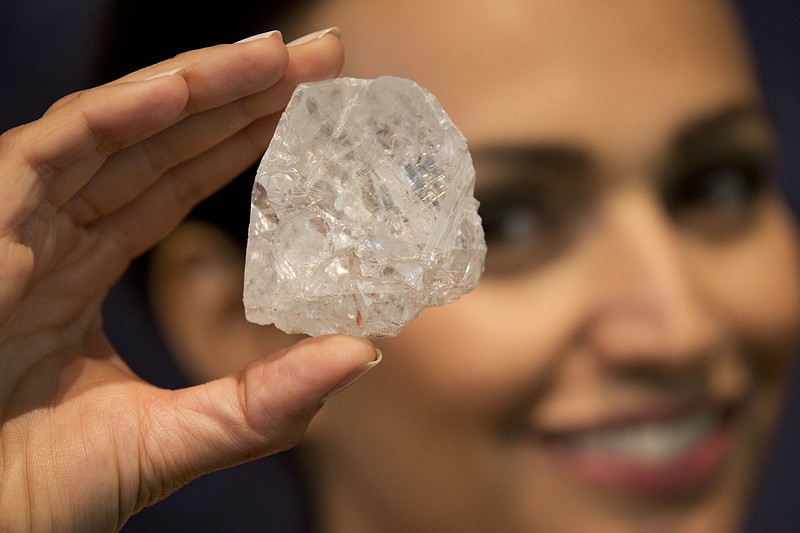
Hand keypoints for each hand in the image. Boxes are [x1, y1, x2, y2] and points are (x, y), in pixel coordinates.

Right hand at [0, 30, 377, 531]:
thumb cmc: (35, 496)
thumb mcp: (174, 438)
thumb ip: (265, 401)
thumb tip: (365, 353)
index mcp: (79, 275)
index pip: (170, 185)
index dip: (237, 143)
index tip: (306, 110)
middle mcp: (48, 238)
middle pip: (155, 145)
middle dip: (236, 98)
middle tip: (317, 58)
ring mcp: (13, 227)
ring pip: (115, 133)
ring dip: (197, 87)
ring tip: (279, 57)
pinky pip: (54, 150)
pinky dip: (120, 113)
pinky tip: (189, 85)